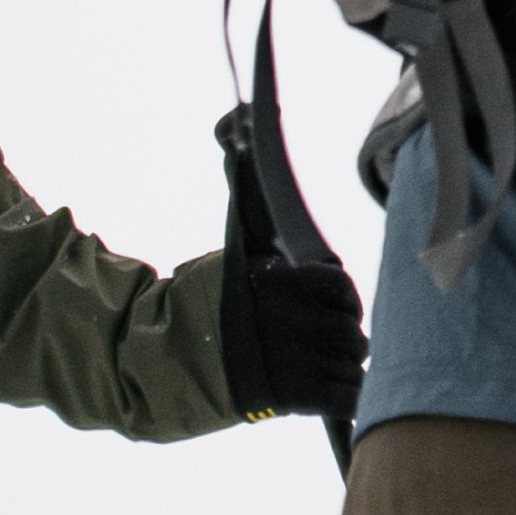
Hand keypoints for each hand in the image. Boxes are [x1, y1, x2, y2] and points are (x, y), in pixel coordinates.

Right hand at [216, 123, 370, 421]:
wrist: (163, 360)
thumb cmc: (201, 296)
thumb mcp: (229, 239)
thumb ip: (240, 181)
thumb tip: (235, 116)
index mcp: (281, 279)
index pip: (340, 285)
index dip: (336, 297)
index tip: (323, 304)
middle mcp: (294, 319)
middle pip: (352, 326)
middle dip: (338, 332)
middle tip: (317, 337)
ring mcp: (297, 360)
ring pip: (352, 361)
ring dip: (340, 365)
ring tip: (314, 364)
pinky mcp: (296, 397)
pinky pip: (347, 395)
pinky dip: (343, 395)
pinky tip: (324, 390)